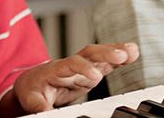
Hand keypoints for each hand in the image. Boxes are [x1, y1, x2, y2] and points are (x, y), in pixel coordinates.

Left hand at [13, 43, 138, 112]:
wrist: (32, 83)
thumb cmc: (32, 89)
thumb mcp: (31, 100)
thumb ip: (39, 106)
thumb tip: (45, 114)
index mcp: (56, 69)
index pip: (71, 64)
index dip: (84, 69)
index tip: (96, 77)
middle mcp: (71, 63)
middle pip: (89, 53)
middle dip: (105, 53)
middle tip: (121, 56)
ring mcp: (82, 66)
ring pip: (100, 55)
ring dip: (116, 52)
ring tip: (133, 51)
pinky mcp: (90, 70)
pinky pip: (106, 62)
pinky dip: (119, 58)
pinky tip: (132, 54)